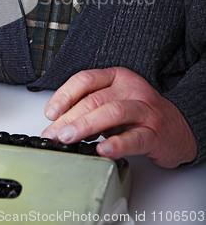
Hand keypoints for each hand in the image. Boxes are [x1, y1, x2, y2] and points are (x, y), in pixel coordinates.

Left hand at [41, 67, 197, 167]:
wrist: (177, 127)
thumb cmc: (139, 113)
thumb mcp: (113, 102)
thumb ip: (89, 108)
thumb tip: (58, 123)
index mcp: (117, 77)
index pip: (85, 80)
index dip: (64, 95)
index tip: (51, 112)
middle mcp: (130, 89)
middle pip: (95, 99)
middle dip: (70, 117)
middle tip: (54, 132)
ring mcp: (144, 109)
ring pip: (113, 112)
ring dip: (86, 126)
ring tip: (70, 138)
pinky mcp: (155, 132)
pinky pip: (134, 138)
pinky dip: (116, 145)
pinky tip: (102, 151)